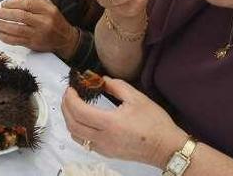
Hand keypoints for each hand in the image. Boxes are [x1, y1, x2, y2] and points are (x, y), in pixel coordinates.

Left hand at [0, 0, 79, 57]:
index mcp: (47, 9)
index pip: (27, 4)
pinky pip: (17, 41)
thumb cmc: (54, 20)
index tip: (3, 4)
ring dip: (2, 26)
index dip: (12, 4)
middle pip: (20, 16)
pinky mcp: (34, 44)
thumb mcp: (47, 6)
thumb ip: (32, 0)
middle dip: (4, 14)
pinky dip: (6, 37)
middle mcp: (44, 21)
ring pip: (17, 29)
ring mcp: (39, 34)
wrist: (65, 39)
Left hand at [62, 77, 186, 165]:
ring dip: (69, 119)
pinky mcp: (107, 153)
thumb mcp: (137, 98)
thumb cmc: (155, 122)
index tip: (71, 87)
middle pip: (72, 124)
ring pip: (75, 135)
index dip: (70, 98)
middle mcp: (103, 138)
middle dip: (65, 107)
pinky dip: (77, 129)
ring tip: (73, 105)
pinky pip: (84, 142)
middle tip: (69, 94)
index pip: (79, 110)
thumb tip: (101, 79)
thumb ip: (116, 86)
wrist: (166, 147)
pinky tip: (83, 119)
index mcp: (110, 123)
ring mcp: (103, 148)